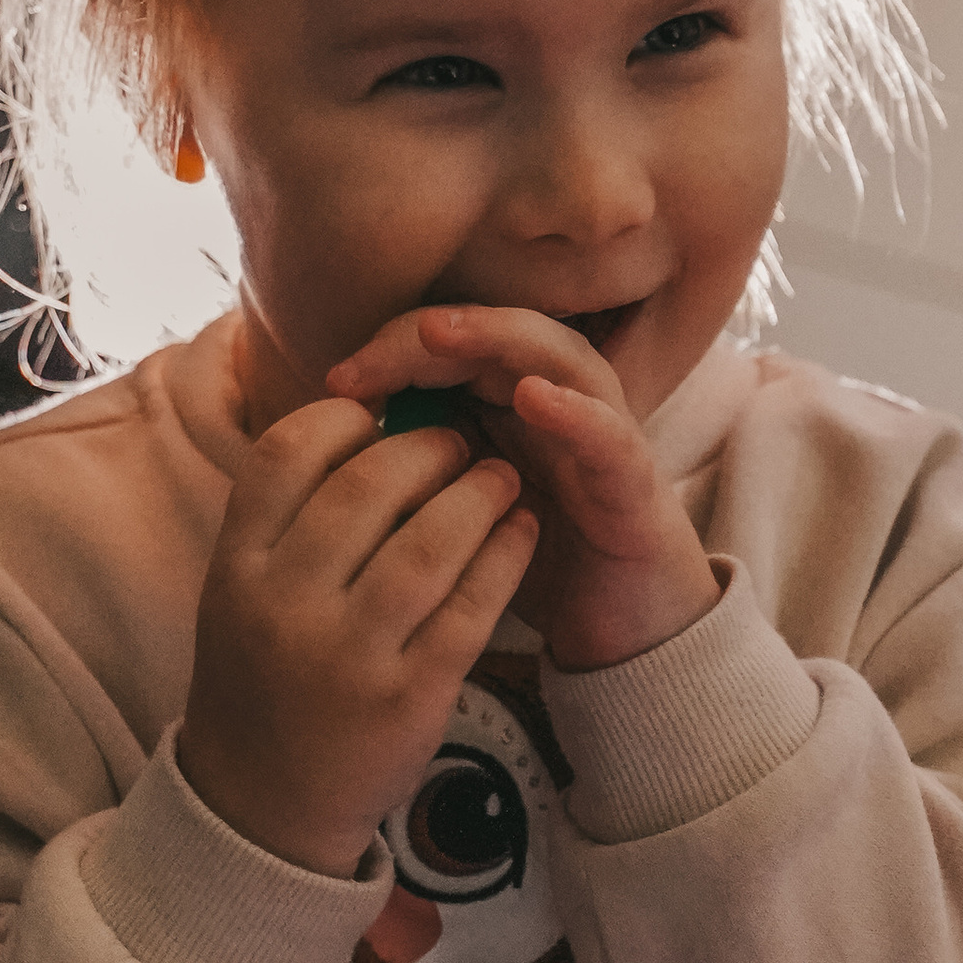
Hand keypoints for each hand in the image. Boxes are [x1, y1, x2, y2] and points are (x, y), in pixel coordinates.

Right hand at [179, 398, 536, 875]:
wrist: (261, 809)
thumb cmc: (261, 680)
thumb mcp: (239, 593)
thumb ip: (285, 519)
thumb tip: (367, 424)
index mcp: (237, 568)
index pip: (287, 452)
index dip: (345, 420)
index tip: (381, 417)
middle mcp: (285, 605)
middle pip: (368, 484)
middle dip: (428, 447)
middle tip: (459, 440)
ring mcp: (348, 654)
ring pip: (430, 540)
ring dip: (478, 493)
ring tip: (501, 477)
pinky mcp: (409, 697)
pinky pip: (471, 605)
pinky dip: (506, 556)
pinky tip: (523, 529)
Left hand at [328, 307, 718, 673]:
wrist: (623, 628)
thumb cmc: (532, 560)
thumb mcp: (455, 514)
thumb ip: (411, 474)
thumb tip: (328, 454)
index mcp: (507, 404)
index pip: (448, 347)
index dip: (390, 350)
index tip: (335, 382)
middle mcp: (555, 401)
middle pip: (492, 334)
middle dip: (426, 335)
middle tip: (366, 358)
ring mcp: (600, 433)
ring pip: (555, 356)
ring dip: (496, 338)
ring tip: (439, 333)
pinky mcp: (635, 481)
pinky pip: (609, 435)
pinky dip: (575, 410)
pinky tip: (533, 396)